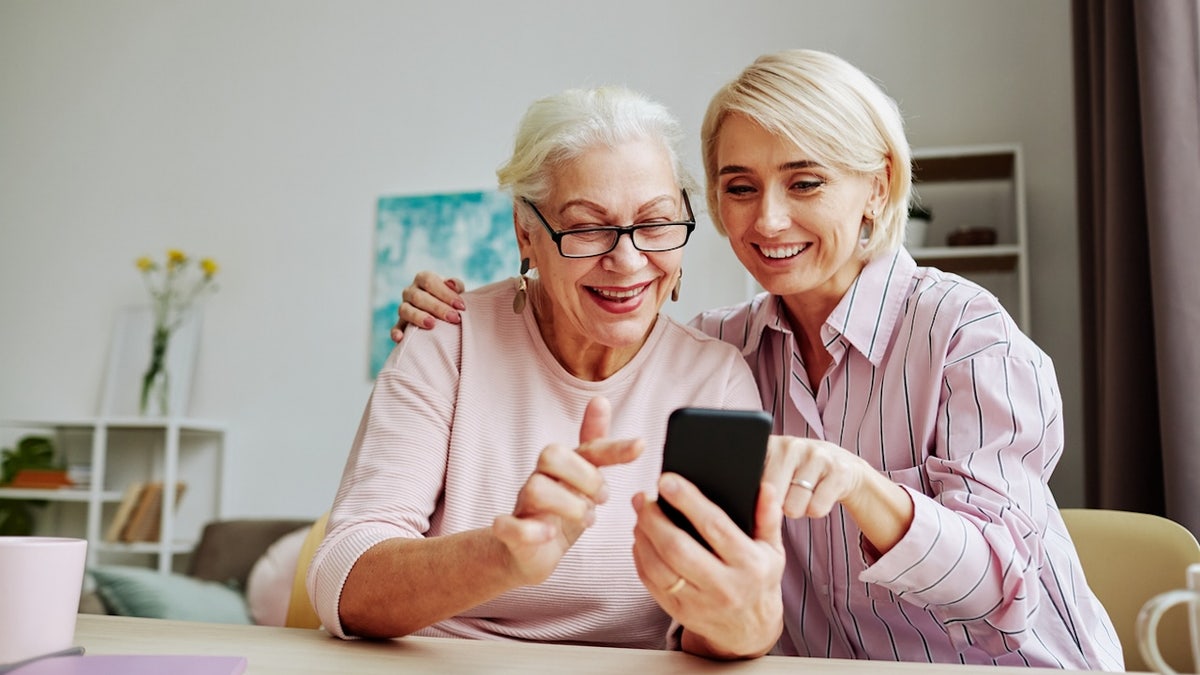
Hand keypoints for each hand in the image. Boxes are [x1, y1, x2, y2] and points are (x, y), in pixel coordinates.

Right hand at [391, 271, 467, 342]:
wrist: (443, 312)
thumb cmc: (450, 299)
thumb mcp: (456, 290)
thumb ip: (456, 285)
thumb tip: (451, 283)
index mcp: (423, 279)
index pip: (429, 281)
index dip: (445, 293)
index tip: (461, 306)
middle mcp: (410, 291)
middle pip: (418, 297)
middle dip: (437, 307)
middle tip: (454, 318)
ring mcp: (404, 307)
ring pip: (405, 310)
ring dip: (418, 317)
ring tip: (432, 324)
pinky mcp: (401, 323)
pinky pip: (396, 327)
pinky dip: (396, 332)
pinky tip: (400, 338)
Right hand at [494, 397, 642, 585]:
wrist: (526, 554)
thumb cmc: (558, 513)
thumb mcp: (583, 480)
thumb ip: (595, 446)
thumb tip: (601, 399)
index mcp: (562, 468)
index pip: (587, 447)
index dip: (614, 447)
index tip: (642, 445)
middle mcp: (540, 480)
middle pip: (551, 454)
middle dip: (585, 476)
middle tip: (602, 498)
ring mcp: (523, 505)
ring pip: (535, 488)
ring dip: (568, 505)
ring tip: (585, 519)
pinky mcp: (510, 533)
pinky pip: (506, 525)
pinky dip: (530, 530)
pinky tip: (549, 534)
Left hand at [631, 474, 784, 658]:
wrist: (749, 631)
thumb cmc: (758, 581)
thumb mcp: (773, 550)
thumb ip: (768, 517)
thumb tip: (765, 488)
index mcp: (749, 564)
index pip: (715, 527)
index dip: (688, 501)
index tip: (667, 481)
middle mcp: (724, 586)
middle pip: (678, 548)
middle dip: (654, 519)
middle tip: (642, 497)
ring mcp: (699, 603)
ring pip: (659, 567)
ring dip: (643, 537)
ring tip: (640, 516)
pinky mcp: (679, 612)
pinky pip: (652, 583)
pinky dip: (641, 558)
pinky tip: (641, 541)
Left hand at [763, 435, 913, 554]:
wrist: (842, 466)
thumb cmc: (798, 473)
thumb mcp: (774, 469)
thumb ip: (755, 481)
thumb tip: (745, 502)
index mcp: (769, 444)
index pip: (750, 478)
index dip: (754, 495)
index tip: (761, 496)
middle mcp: (791, 445)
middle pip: (770, 497)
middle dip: (775, 506)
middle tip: (786, 494)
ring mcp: (816, 455)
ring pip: (792, 507)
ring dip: (797, 509)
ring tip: (802, 494)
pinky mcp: (838, 470)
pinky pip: (816, 509)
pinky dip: (815, 510)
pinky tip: (818, 495)